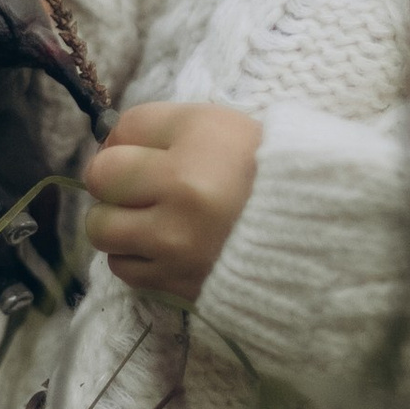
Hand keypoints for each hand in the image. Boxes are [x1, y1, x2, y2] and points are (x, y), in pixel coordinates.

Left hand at [83, 103, 261, 303]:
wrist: (309, 231)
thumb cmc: (259, 168)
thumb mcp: (214, 123)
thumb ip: (153, 126)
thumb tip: (104, 145)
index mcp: (198, 148)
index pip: (117, 138)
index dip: (121, 146)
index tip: (141, 154)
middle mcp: (186, 197)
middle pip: (100, 181)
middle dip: (113, 182)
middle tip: (140, 186)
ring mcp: (180, 247)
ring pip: (103, 230)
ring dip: (119, 222)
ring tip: (151, 217)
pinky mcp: (180, 285)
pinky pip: (124, 269)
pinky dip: (135, 256)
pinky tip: (164, 244)